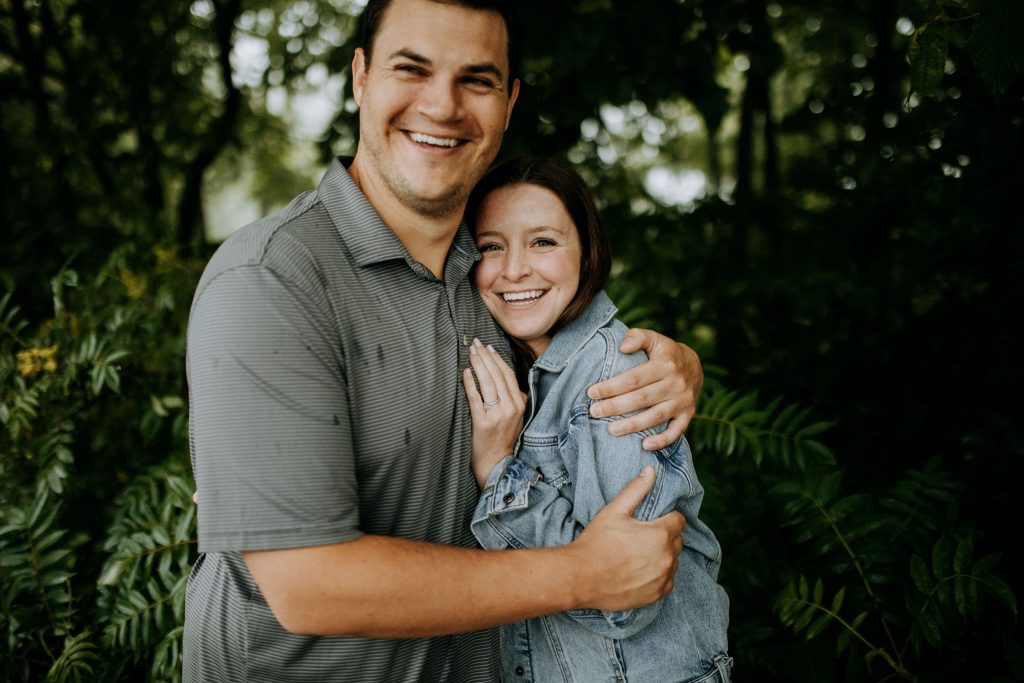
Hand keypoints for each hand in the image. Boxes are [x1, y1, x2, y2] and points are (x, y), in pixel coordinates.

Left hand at [462, 339, 525, 487]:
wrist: (497, 463)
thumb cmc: (503, 439)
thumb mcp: (514, 416)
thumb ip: (511, 398)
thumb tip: (497, 376)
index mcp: (520, 403)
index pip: (508, 375)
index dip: (497, 359)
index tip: (488, 347)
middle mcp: (512, 407)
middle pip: (498, 375)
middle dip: (486, 356)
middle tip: (476, 343)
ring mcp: (498, 415)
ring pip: (488, 382)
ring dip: (478, 364)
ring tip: (470, 352)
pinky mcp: (484, 422)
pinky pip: (476, 397)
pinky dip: (470, 383)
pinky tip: (465, 373)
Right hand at [570, 466, 684, 610]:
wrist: (579, 577)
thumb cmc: (595, 542)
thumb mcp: (614, 511)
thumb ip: (636, 489)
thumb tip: (650, 471)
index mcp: (659, 534)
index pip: (679, 520)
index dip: (667, 517)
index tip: (652, 520)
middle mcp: (666, 558)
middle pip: (678, 541)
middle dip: (665, 536)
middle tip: (642, 536)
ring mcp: (662, 579)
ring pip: (674, 562)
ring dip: (663, 556)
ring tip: (640, 554)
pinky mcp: (655, 595)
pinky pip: (668, 582)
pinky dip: (660, 576)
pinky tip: (641, 571)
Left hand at [587, 329, 702, 450]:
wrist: (695, 365)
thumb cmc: (665, 353)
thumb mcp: (653, 338)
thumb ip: (636, 337)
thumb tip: (622, 347)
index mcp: (666, 364)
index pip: (634, 378)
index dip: (612, 386)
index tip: (592, 393)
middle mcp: (676, 384)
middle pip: (641, 399)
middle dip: (616, 407)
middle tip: (594, 412)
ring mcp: (684, 401)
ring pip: (655, 417)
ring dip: (632, 426)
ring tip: (610, 430)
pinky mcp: (689, 414)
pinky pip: (676, 431)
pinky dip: (662, 441)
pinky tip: (644, 446)